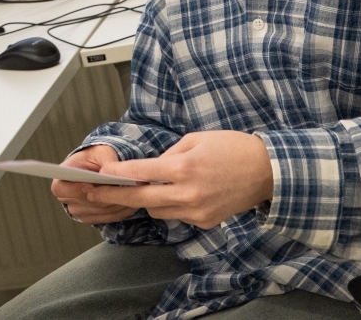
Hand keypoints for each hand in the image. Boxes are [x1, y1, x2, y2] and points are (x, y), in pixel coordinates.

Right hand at [50, 145, 137, 224]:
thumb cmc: (96, 158)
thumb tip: (111, 172)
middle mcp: (66, 198)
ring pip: (100, 211)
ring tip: (133, 194)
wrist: (99, 167)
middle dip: (106, 195)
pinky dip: (121, 210)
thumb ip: (106, 160)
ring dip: (117, 203)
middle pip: (85, 202)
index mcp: (62, 179)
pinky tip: (131, 202)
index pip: (61, 189)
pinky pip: (108, 218)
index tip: (94, 184)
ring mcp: (78, 210)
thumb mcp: (101, 152)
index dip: (78, 188)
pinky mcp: (91, 217)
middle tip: (125, 188)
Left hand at [87, 131, 272, 229]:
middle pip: (142, 199)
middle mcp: (189, 193)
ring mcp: (197, 211)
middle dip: (114, 196)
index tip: (100, 174)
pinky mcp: (205, 222)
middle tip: (92, 193)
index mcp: (185, 167)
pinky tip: (173, 193)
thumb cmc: (232, 148)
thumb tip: (149, 168)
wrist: (267, 172)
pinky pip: (176, 216)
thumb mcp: (196, 139)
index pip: (141, 173)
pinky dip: (169, 205)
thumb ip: (169, 155)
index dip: (117, 174)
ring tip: (137, 189)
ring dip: (146, 200)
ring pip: (157, 211)